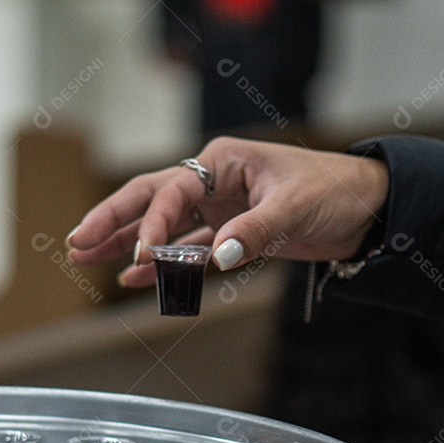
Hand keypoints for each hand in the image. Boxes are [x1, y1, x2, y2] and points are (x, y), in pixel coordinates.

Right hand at [66, 136, 389, 286]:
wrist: (367, 209)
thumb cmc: (335, 192)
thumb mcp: (294, 209)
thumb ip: (253, 232)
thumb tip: (217, 257)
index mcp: (223, 162)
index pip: (171, 192)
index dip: (152, 226)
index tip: (143, 257)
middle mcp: (214, 181)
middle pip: (150, 200)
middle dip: (112, 221)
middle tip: (76, 243)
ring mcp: (220, 207)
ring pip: (162, 226)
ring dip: (127, 243)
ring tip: (87, 259)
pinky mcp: (232, 233)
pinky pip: (187, 249)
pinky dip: (163, 265)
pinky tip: (135, 278)